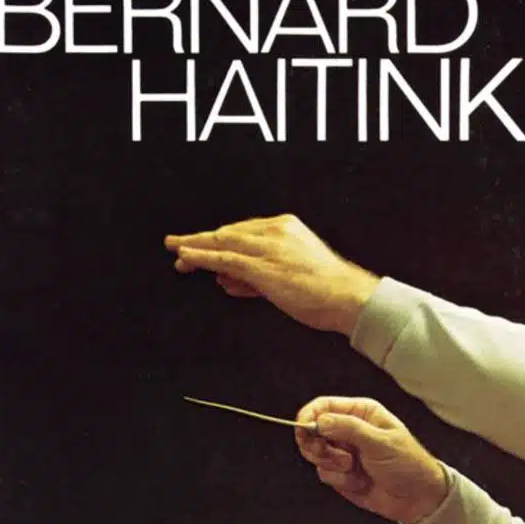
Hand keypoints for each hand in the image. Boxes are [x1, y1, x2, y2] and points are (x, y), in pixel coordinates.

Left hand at [164, 215, 379, 335]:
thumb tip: (228, 279)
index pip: (243, 231)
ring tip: (176, 251)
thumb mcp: (293, 273)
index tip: (202, 245)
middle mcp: (276, 231)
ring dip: (194, 247)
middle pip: (228, 233)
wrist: (348, 297)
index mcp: (287, 226)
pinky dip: (201, 257)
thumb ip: (258, 274)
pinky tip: (186, 257)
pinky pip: (224, 259)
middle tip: (178, 247)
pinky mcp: (262, 267)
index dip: (218, 239)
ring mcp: (268, 248)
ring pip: (222, 243)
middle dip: (201, 241)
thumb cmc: (328, 289)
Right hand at [295, 397, 449, 523]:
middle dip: (319, 446)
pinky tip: (361, 482)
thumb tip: (320, 420)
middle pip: (313, 431)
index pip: (323, 406)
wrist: (417, 498)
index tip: (305, 429)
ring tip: (356, 469)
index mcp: (361, 412)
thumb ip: (348, 429)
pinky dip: (341, 481)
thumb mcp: (379, 442)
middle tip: (336, 456)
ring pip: (317, 455)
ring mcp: (344, 452)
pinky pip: (325, 474)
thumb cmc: (407, 463)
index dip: (309, 416)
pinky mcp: (341, 474)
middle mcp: (349, 429)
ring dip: (334, 466)